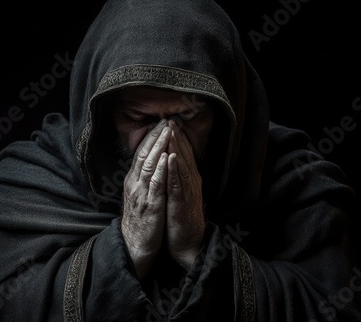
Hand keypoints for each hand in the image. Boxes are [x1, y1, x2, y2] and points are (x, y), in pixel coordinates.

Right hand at [121, 119, 170, 279]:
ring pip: (148, 165)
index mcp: (133, 181)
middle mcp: (134, 184)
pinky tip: (166, 158)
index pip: (141, 153)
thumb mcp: (138, 195)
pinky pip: (155, 185)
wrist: (134, 246)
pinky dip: (161, 169)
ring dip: (159, 147)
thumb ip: (143, 179)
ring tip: (167, 131)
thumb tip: (149, 162)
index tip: (161, 122)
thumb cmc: (140, 220)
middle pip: (144, 154)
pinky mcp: (151, 205)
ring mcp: (141, 194)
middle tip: (166, 120)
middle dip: (156, 136)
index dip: (151, 137)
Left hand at [166, 120, 205, 269]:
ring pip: (181, 166)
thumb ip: (179, 176)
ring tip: (171, 131)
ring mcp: (186, 192)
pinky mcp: (181, 204)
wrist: (188, 242)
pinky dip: (174, 170)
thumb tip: (174, 159)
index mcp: (188, 179)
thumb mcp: (181, 192)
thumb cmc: (182, 216)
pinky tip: (171, 157)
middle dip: (176, 137)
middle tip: (170, 118)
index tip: (170, 120)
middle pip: (183, 155)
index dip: (177, 137)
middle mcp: (190, 182)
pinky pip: (177, 184)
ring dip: (176, 148)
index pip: (183, 154)